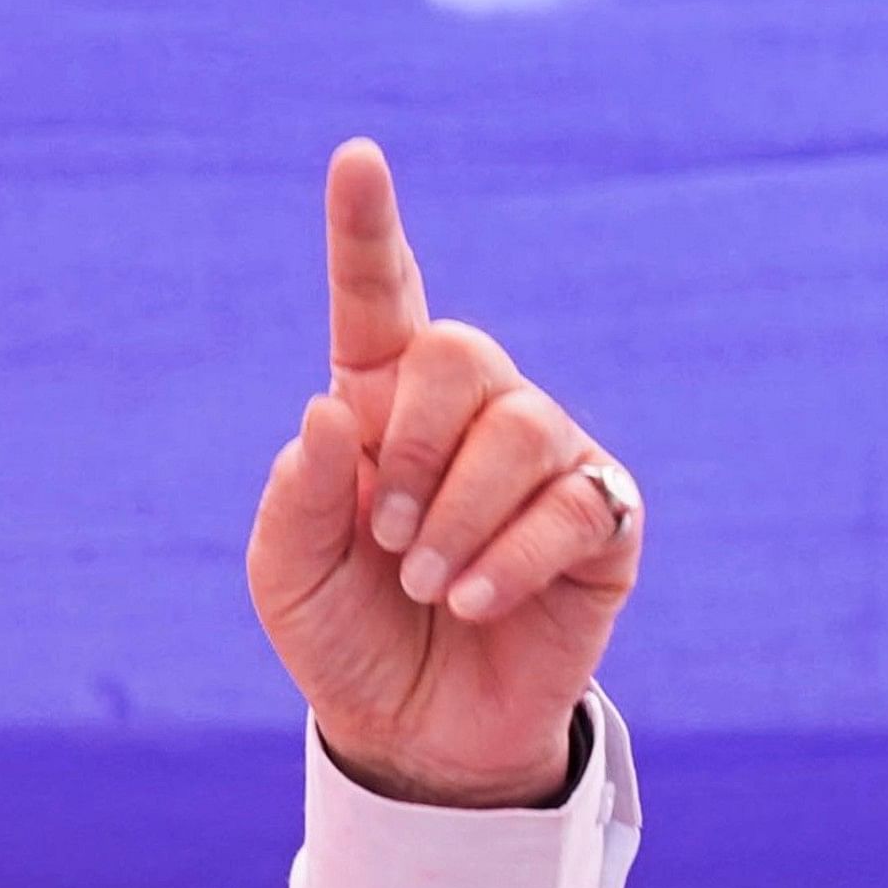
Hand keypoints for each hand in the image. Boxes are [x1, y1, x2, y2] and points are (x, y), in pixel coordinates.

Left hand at [247, 140, 640, 807]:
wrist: (412, 730)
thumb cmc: (343, 634)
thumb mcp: (285, 573)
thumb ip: (296, 493)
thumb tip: (332, 408)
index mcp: (377, 405)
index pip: (379, 299)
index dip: (366, 229)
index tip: (354, 157)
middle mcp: (467, 415)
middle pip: (460, 353)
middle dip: (412, 444)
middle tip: (384, 534)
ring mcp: (546, 458)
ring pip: (521, 428)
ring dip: (456, 513)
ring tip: (423, 583)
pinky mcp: (602, 519)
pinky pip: (572, 505)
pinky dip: (509, 560)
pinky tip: (472, 602)